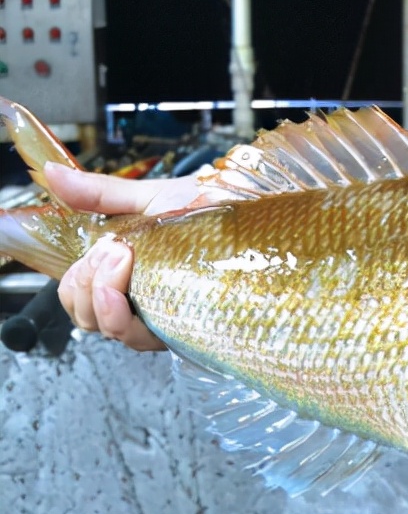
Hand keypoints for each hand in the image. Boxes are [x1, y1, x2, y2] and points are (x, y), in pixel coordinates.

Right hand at [46, 164, 204, 350]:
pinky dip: (128, 317)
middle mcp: (140, 299)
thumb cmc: (208, 206)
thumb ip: (98, 194)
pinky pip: (145, 339)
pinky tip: (138, 290)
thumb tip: (52, 174)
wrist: (250, 208)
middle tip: (115, 251)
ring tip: (124, 261)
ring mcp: (163, 315)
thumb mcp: (147, 196)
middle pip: (87, 318)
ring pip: (112, 330)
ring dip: (105, 298)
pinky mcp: (187, 326)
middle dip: (88, 286)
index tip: (102, 247)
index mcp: (123, 273)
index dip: (78, 281)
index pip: (77, 297)